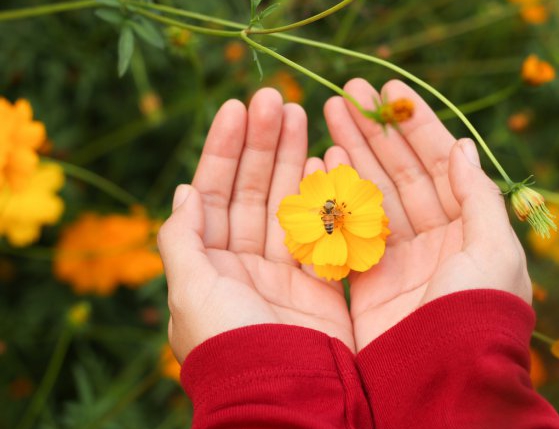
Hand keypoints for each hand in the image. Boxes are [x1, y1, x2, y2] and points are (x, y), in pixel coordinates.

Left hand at [158, 89, 353, 361]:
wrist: (284, 395)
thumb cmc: (228, 344)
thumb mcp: (189, 290)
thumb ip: (182, 239)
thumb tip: (183, 190)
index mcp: (208, 262)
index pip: (212, 193)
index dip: (222, 149)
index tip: (236, 107)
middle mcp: (243, 261)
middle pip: (251, 188)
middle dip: (260, 143)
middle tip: (275, 97)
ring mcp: (283, 269)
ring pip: (286, 201)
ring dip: (292, 158)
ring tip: (300, 112)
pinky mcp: (319, 280)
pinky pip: (320, 228)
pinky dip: (323, 194)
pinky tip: (324, 158)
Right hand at [323, 79, 531, 349]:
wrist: (446, 381)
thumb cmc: (480, 314)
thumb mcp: (495, 249)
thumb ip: (477, 196)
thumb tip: (463, 146)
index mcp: (468, 227)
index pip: (439, 164)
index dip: (415, 126)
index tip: (389, 89)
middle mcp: (432, 239)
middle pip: (399, 173)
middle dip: (374, 131)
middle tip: (345, 91)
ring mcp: (397, 259)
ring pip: (371, 195)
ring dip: (351, 153)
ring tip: (328, 114)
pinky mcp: (366, 281)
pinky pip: (349, 230)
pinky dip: (335, 197)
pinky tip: (321, 162)